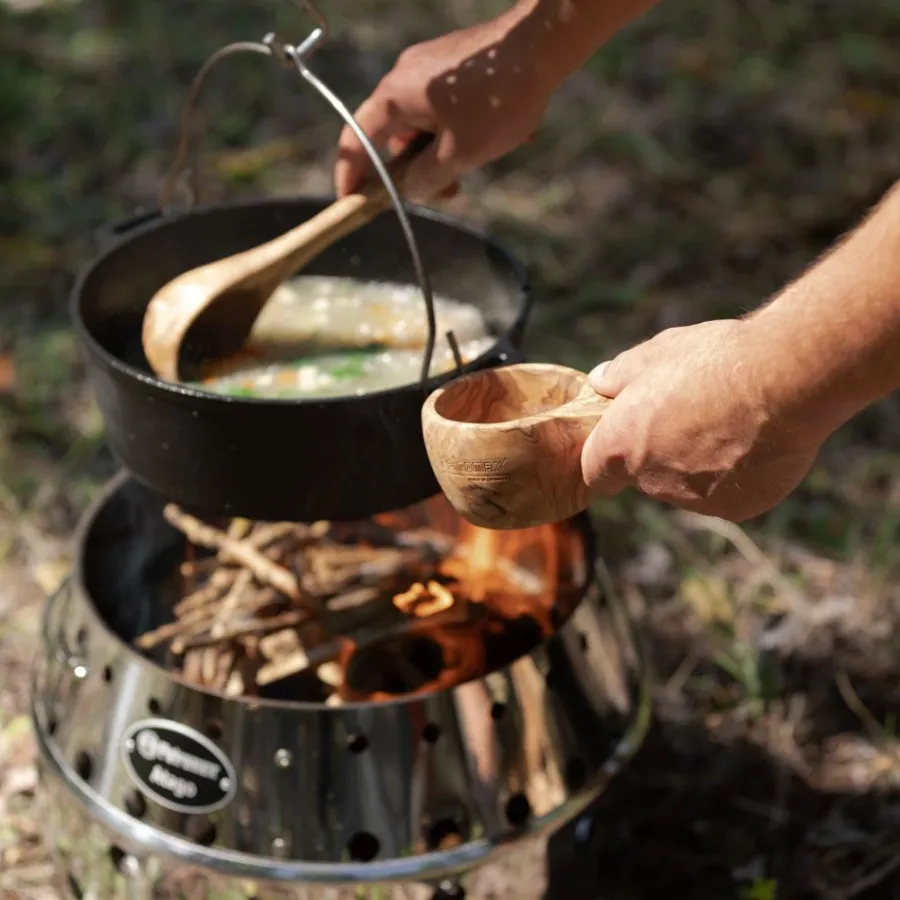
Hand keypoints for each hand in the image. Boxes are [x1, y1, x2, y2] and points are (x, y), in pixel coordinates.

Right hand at [334, 12, 556, 201]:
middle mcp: (402, 77)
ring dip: (443, 152)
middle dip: (416, 170)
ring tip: (478, 164)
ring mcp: (427, 67)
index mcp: (394, 97)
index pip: (355, 141)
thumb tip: (407, 190)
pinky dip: (457, 130)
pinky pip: (442, 108)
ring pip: (422, 124)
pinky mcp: (451, 66)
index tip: (350, 202)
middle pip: (393, 136)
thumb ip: (426, 177)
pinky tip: (492, 138)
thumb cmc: (497, 100)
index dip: (349, 176)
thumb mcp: (460, 153)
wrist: (542, 44)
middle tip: (448, 192)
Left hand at [581, 320, 826, 521]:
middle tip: (690, 416)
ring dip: (699, 466)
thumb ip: (619, 374)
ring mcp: (695, 500)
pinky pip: (730, 494)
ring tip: (728, 423)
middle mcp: (651, 483)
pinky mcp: (737, 508)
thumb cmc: (712, 362)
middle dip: (660, 454)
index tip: (626, 438)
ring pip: (688, 487)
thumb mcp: (656, 353)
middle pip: (645, 477)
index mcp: (620, 448)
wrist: (783, 382)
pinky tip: (756, 441)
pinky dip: (737, 475)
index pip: (596, 471)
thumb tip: (600, 381)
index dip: (609, 455)